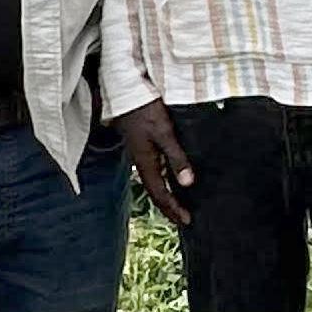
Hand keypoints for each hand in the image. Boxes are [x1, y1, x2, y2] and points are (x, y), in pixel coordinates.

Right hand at [120, 98, 195, 225]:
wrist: (124, 91)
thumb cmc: (145, 110)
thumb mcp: (164, 133)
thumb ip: (175, 157)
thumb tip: (187, 183)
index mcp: (146, 163)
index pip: (160, 195)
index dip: (173, 209)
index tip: (187, 221)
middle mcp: (141, 162)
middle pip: (155, 192)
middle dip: (168, 207)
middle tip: (183, 219)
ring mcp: (140, 154)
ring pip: (153, 182)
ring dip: (166, 195)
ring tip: (179, 203)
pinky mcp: (142, 144)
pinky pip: (153, 170)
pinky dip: (163, 180)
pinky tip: (171, 176)